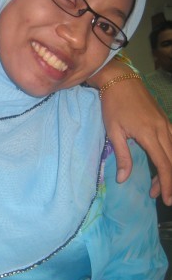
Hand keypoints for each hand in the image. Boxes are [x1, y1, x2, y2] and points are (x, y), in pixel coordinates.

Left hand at [100, 77, 171, 203]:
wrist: (120, 79)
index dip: (166, 184)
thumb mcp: (113, 131)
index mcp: (149, 135)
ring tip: (158, 184)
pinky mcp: (165, 120)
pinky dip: (171, 155)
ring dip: (169, 170)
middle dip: (169, 182)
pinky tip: (165, 162)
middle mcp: (163, 130)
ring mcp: (166, 124)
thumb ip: (122, 156)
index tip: (166, 200)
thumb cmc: (113, 105)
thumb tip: (123, 179)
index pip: (164, 165)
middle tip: (161, 197)